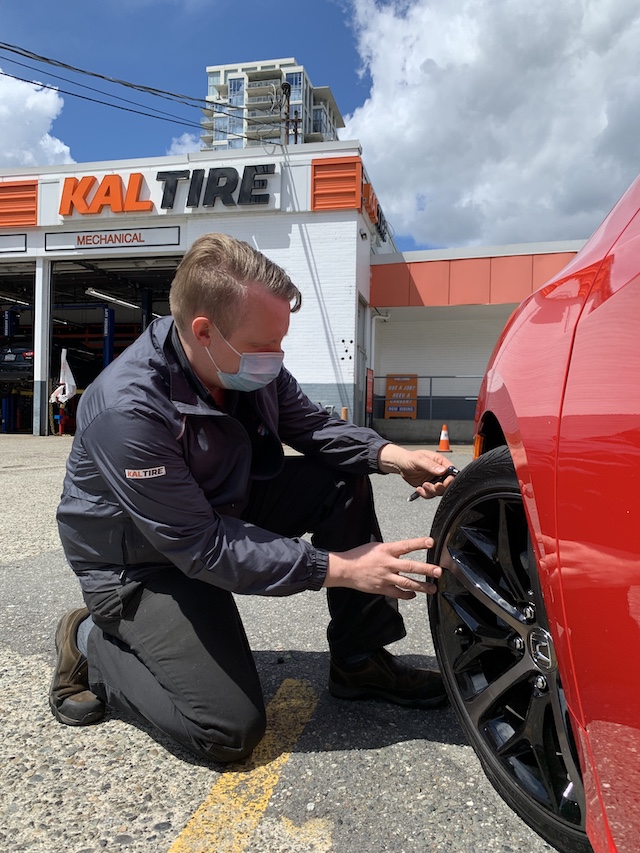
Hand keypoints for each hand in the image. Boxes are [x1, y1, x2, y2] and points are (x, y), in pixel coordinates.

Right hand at [324, 537, 441, 598]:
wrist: (345, 569)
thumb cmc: (360, 556)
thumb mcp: (376, 547)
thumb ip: (391, 550)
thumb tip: (403, 552)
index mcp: (386, 550)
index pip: (406, 545)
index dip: (419, 543)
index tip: (431, 542)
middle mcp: (387, 563)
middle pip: (410, 567)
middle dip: (426, 569)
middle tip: (438, 571)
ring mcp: (385, 577)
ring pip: (407, 583)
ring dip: (422, 586)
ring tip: (433, 588)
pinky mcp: (382, 588)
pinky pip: (398, 593)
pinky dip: (407, 594)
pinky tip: (414, 594)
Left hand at [378, 444, 455, 498]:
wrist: (400, 465)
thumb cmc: (409, 458)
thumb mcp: (419, 460)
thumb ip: (430, 465)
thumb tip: (442, 470)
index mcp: (440, 462)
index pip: (451, 471)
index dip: (451, 478)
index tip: (445, 482)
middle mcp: (439, 472)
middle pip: (447, 484)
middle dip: (440, 487)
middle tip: (432, 485)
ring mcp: (434, 480)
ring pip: (439, 491)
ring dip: (431, 491)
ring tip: (423, 485)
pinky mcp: (428, 487)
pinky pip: (431, 494)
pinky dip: (425, 494)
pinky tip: (419, 489)